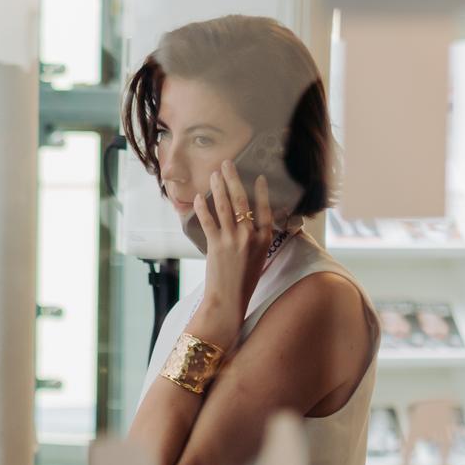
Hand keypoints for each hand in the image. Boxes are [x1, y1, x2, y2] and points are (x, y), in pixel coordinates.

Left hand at [191, 161, 277, 349]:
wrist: (228, 300)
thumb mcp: (258, 258)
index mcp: (264, 240)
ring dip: (218, 187)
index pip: (265, 209)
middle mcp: (250, 237)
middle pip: (242, 201)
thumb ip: (257, 238)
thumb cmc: (243, 281)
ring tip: (214, 174)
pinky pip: (208, 221)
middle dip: (234, 180)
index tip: (259, 177)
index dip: (261, 192)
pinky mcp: (215, 246)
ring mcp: (232, 240)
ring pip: (224, 206)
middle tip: (228, 164)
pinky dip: (202, 207)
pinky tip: (199, 197)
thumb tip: (249, 220)